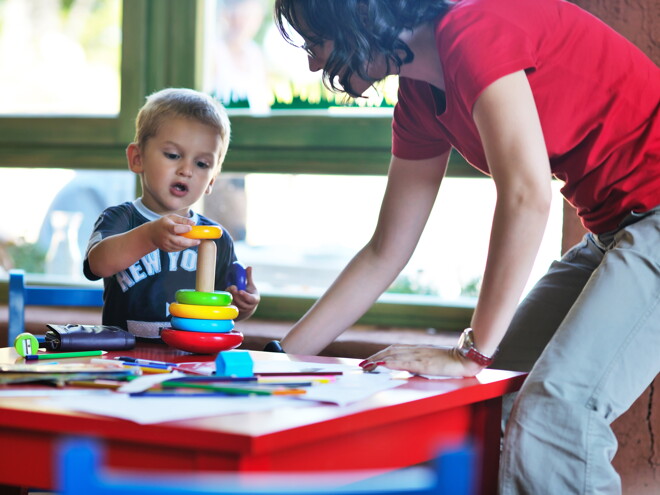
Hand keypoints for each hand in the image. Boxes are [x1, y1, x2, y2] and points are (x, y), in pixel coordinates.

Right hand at [147, 215, 199, 251]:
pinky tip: (187, 243)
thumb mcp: (171, 217)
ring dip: (188, 245)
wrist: (151, 234)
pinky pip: (177, 249)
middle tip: (198, 241)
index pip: (175, 229)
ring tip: (194, 241)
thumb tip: (193, 224)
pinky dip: (183, 247)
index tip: (190, 228)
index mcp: (166, 226)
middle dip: (190, 242)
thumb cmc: (163, 223)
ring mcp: (165, 244)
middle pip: (179, 241)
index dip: (183, 229)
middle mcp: (165, 236)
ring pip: (179, 246)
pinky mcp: (166, 249)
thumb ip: (182, 220)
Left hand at [227, 266, 259, 319]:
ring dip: (232, 296)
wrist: (248, 305)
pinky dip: (228, 300)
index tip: (240, 291)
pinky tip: (227, 293)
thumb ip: (249, 277)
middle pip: (241, 302)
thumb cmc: (249, 292)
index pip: (251, 299)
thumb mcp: (250, 285)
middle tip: (232, 287)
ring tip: (229, 288)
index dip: (245, 295)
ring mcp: (242, 310)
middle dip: (236, 294)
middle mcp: (249, 307)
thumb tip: (249, 267)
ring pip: (235, 304)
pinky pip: (231, 306)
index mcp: (254, 299)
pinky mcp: (236, 312)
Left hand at [360, 344, 483, 376]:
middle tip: (362, 364)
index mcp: (417, 350)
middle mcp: (416, 350)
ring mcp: (420, 356)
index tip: (368, 360)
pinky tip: (384, 364)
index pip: (393, 350)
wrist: (465, 359)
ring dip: (379, 359)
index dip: (380, 354)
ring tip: (367, 365)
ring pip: (395, 355)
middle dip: (375, 357)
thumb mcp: (430, 361)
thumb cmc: (449, 361)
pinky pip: (406, 362)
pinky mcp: (425, 364)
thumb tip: (404, 367)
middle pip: (390, 351)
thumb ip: (417, 363)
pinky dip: (393, 363)